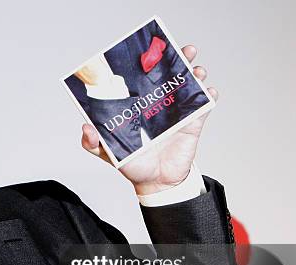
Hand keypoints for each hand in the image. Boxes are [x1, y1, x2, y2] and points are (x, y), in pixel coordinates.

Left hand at [80, 45, 218, 194]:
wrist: (155, 183)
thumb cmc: (133, 165)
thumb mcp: (108, 153)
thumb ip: (93, 143)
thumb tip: (85, 128)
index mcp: (139, 107)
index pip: (143, 80)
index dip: (148, 64)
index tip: (151, 51)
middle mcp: (158, 105)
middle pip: (169, 76)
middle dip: (177, 60)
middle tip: (182, 50)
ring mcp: (176, 113)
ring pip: (189, 86)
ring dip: (195, 72)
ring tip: (196, 68)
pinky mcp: (192, 124)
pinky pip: (203, 106)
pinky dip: (209, 96)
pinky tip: (209, 90)